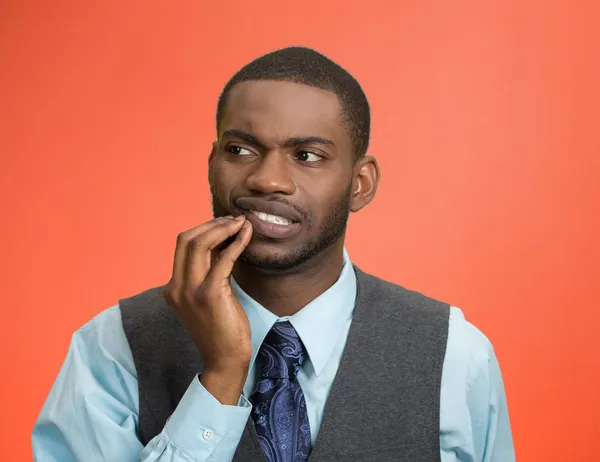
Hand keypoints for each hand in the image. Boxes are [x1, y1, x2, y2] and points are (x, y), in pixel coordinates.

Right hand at [163, 215, 252, 403]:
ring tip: (241, 223)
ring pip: (200, 243)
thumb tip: (222, 242)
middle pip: (187, 239)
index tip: (224, 224)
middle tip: (234, 220)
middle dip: (212, 224)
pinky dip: (236, 242)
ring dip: (223, 228)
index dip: (204, 228)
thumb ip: (208, 272)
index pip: (182, 245)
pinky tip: (247, 235)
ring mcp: (190, 291)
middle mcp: (176, 287)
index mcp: (173, 287)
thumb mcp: (207, 297)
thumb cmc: (221, 329)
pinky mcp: (210, 294)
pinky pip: (224, 258)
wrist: (224, 360)